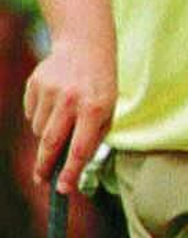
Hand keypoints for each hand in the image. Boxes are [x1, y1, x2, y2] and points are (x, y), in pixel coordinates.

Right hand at [23, 37, 115, 193]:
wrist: (85, 47)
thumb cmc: (100, 88)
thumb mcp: (107, 112)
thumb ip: (91, 139)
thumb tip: (69, 167)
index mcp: (95, 109)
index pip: (79, 148)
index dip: (69, 173)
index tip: (62, 190)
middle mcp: (71, 100)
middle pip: (51, 143)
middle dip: (45, 166)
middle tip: (42, 180)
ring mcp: (50, 91)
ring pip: (39, 129)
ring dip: (48, 134)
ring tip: (63, 119)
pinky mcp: (34, 84)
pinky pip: (31, 114)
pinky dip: (40, 117)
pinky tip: (54, 102)